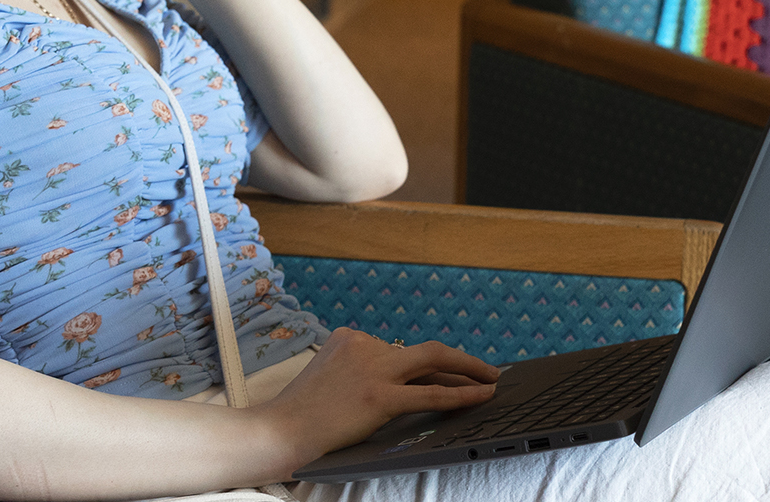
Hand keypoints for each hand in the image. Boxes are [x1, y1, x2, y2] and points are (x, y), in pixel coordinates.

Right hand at [252, 328, 501, 473]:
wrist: (277, 431)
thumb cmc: (301, 416)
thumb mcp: (330, 380)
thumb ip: (363, 376)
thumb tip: (408, 387)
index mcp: (350, 338)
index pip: (403, 354)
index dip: (432, 370)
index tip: (453, 375)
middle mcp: (364, 345)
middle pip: (425, 352)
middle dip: (462, 361)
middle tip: (487, 370)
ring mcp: (372, 368)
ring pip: (435, 362)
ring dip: (470, 371)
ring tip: (492, 381)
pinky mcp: (378, 395)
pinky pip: (431, 393)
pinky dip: (462, 393)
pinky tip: (481, 395)